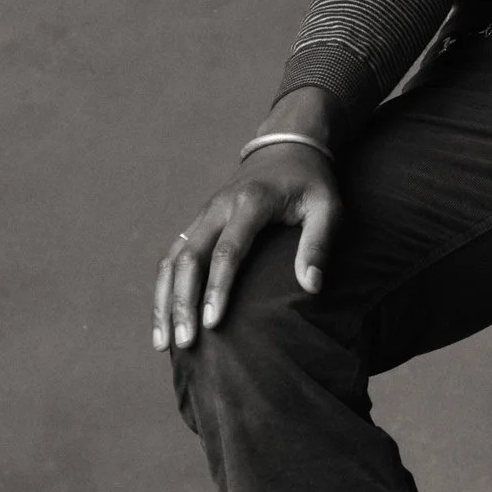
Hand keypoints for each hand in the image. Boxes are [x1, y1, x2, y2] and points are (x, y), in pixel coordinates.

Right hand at [155, 112, 339, 353]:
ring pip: (172, 260)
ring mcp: (203, 215)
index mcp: (250, 203)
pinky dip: (164, 288)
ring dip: (164, 300)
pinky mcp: (199, 223)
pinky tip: (165, 319)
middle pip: (189, 259)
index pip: (227, 251)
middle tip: (184, 343)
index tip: (212, 324)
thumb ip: (319, 244)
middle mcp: (218, 208)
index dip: (217, 288)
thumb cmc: (311, 182)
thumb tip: (312, 286)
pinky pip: (173, 257)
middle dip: (182, 303)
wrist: (287, 148)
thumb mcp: (327, 207)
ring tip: (165, 342)